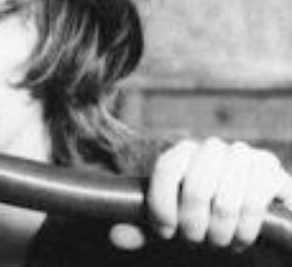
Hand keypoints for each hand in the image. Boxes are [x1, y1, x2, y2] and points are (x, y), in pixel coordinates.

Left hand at [143, 137, 291, 250]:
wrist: (254, 215)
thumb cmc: (205, 218)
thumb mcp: (172, 221)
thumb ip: (142, 228)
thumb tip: (117, 236)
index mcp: (183, 152)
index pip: (166, 168)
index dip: (162, 205)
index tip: (166, 232)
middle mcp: (212, 148)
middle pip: (196, 188)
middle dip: (194, 225)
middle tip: (196, 240)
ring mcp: (245, 156)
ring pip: (225, 201)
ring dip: (220, 232)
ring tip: (218, 241)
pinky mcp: (270, 171)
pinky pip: (254, 202)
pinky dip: (244, 229)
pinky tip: (240, 238)